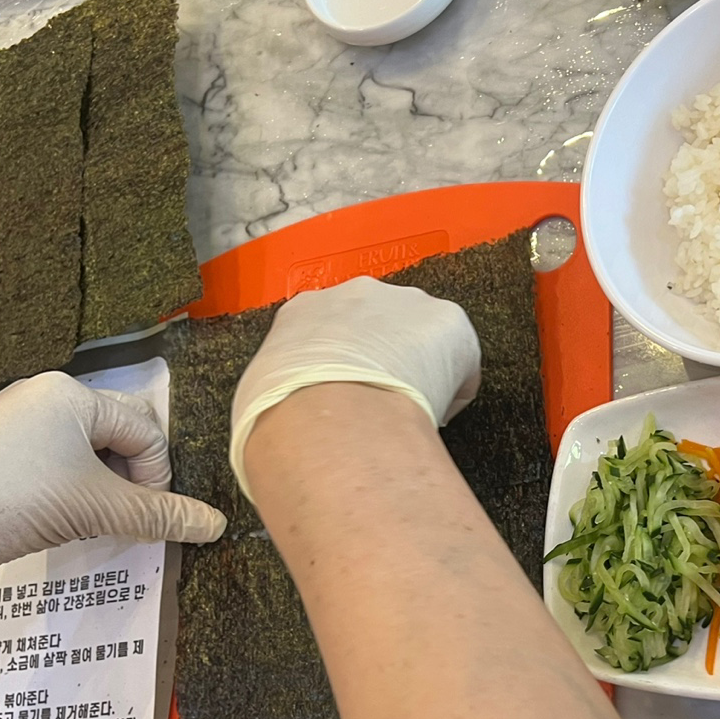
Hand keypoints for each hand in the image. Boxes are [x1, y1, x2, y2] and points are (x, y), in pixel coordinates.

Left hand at [0, 372, 226, 644]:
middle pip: (117, 437)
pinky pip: (51, 463)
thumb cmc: (13, 501)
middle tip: (118, 523)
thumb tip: (217, 525)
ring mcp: (14, 421)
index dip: (157, 478)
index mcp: (74, 394)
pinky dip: (65, 493)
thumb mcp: (95, 509)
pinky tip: (48, 521)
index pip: (146, 431)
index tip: (142, 519)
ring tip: (83, 525)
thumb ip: (160, 516)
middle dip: (128, 482)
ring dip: (98, 491)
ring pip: (84, 454)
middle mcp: (45, 396)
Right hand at [229, 276, 480, 497]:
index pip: (331, 329)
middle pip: (382, 323)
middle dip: (386, 358)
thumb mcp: (259, 397)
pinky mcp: (447, 323)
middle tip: (383, 402)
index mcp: (303, 311)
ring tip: (411, 412)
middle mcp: (356, 294)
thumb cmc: (282, 417)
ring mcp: (404, 303)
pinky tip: (437, 418)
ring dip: (420, 368)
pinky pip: (460, 363)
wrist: (322, 414)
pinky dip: (454, 390)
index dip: (345, 363)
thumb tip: (278, 424)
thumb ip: (277, 395)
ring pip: (423, 338)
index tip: (351, 390)